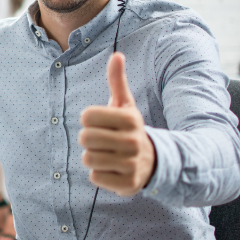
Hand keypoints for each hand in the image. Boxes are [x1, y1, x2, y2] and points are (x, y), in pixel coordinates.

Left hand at [78, 52, 156, 196]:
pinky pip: (95, 177)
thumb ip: (117, 81)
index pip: (86, 116)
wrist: (155, 162)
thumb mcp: (126, 105)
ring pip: (88, 158)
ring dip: (93, 157)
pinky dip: (99, 174)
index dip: (89, 119)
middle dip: (88, 139)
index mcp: (131, 119)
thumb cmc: (130, 129)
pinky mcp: (128, 185)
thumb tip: (116, 54)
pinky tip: (113, 169)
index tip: (101, 123)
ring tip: (108, 154)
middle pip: (84, 138)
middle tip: (102, 140)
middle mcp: (134, 142)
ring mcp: (132, 165)